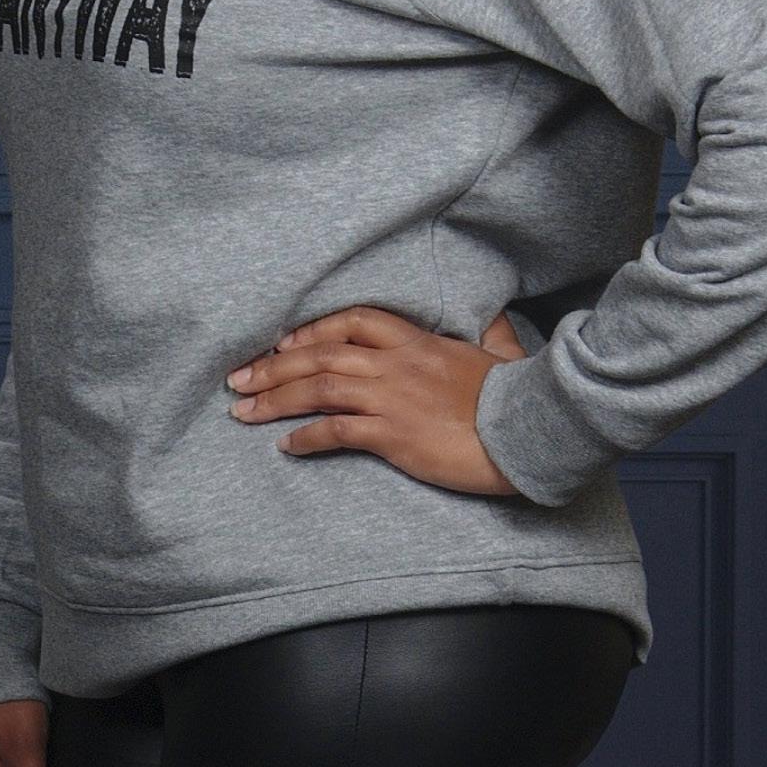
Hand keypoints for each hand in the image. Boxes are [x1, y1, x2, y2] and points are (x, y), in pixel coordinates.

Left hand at [223, 301, 531, 495]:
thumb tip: (492, 324)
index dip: (312, 330)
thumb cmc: (515, 397)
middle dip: (272, 367)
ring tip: (243, 412)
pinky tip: (286, 445)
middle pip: (319, 355)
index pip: (352, 321)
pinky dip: (305, 437)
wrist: (529, 430)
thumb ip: (488, 335)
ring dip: (274, 399)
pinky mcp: (392, 434)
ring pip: (317, 388)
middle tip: (237, 379)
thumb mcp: (500, 353)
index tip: (283, 343)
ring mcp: (391, 398)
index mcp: (417, 341)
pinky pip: (335, 431)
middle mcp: (396, 364)